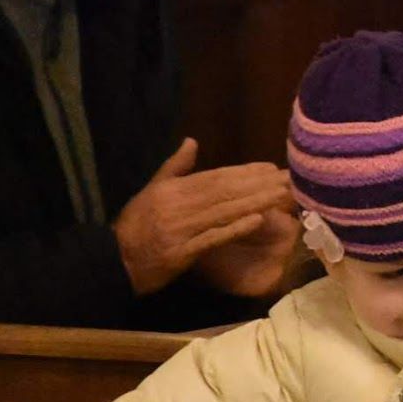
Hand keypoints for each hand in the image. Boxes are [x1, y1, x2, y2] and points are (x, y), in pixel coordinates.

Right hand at [111, 138, 294, 294]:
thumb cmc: (135, 225)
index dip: (245, 172)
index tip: (272, 167)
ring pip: (224, 211)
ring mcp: (180, 229)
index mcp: (172, 189)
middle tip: (289, 178)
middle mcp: (178, 205)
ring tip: (282, 195)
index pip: (215, 177)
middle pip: (225, 191)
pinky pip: (213, 238)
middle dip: (259, 184)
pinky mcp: (182, 253)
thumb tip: (192, 141)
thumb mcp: (151, 190)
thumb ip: (174, 167)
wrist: (113, 261)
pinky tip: (258, 220)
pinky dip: (235, 228)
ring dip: (256, 202)